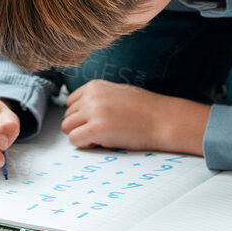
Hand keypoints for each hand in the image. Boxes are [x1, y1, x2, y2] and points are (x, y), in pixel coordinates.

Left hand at [61, 80, 209, 154]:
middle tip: (102, 131)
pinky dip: (85, 144)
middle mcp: (90, 96)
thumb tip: (82, 111)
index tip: (97, 121)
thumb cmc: (146, 109)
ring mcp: (93, 112)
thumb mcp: (118, 93)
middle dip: (81, 127)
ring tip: (103, 136)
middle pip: (67, 117)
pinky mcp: (96, 129)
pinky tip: (102, 142)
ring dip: (82, 136)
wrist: (164, 120)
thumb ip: (98, 98)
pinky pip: (74, 140)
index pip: (70, 103)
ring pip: (68, 128)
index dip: (82, 116)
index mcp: (94, 86)